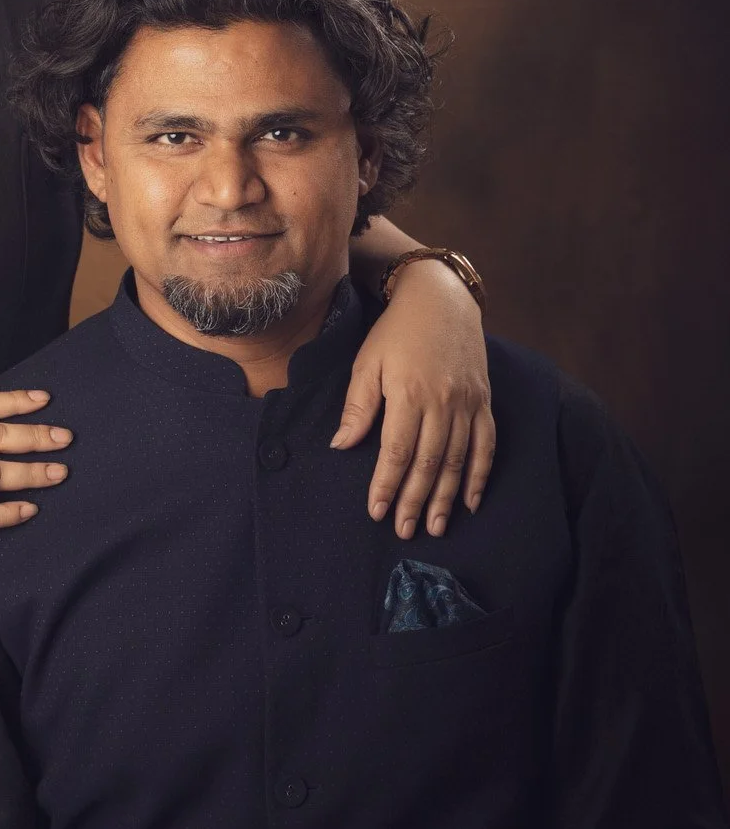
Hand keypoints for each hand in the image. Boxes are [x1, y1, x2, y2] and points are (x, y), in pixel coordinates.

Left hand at [332, 261, 494, 538]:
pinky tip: (470, 500)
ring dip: (446, 497)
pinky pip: (486, 444)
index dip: (386, 485)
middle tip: (405, 531)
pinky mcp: (483, 401)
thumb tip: (342, 446)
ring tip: (437, 526)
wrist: (441, 298)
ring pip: (458, 460)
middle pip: (428, 463)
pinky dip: (480, 475)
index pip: (397, 452)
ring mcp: (467, 403)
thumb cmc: (395, 331)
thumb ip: (358, 406)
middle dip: (415, 501)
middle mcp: (442, 402)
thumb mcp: (367, 362)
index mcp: (408, 393)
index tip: (376, 511)